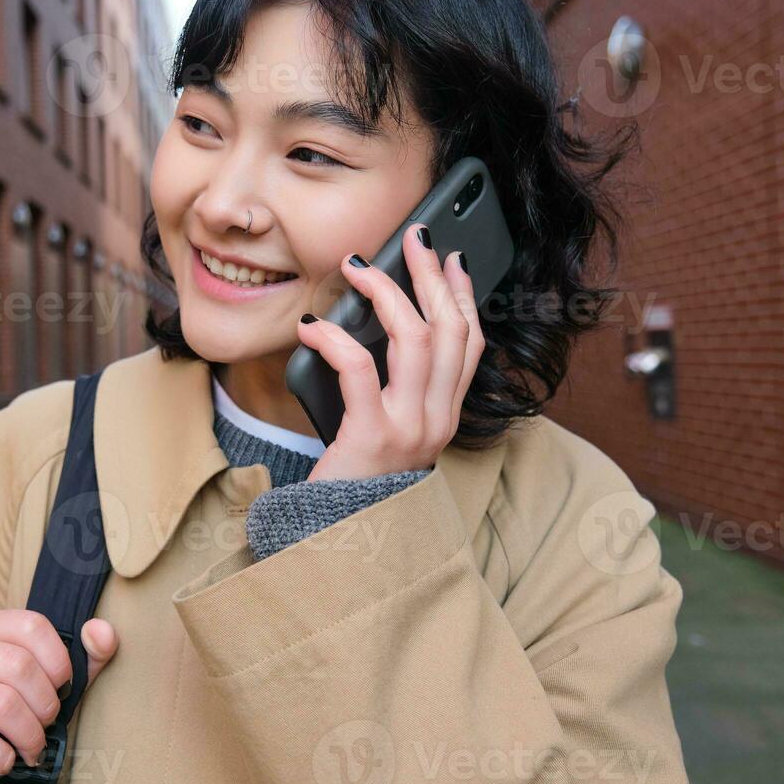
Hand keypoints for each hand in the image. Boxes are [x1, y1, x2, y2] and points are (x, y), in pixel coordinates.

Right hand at [0, 609, 118, 783]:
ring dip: (29, 735)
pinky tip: (4, 761)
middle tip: (47, 725)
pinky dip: (4, 759)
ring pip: (1, 704)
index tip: (62, 688)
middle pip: (18, 665)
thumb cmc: (10, 715)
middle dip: (45, 705)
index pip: (31, 625)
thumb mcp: (51, 682)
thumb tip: (103, 632)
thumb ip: (85, 656)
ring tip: (31, 747)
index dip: (58, 662)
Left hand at [295, 223, 484, 481]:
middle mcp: (437, 420)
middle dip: (430, 276)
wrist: (343, 544)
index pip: (470, 344)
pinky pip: (359, 369)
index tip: (451, 260)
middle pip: (448, 330)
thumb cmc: (355, 485)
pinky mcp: (372, 436)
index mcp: (444, 417)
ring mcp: (410, 428)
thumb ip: (392, 392)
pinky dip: (335, 339)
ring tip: (357, 269)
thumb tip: (369, 332)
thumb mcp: (387, 434)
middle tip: (413, 239)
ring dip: (387, 293)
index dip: (463, 296)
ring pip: (415, 338)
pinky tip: (312, 327)